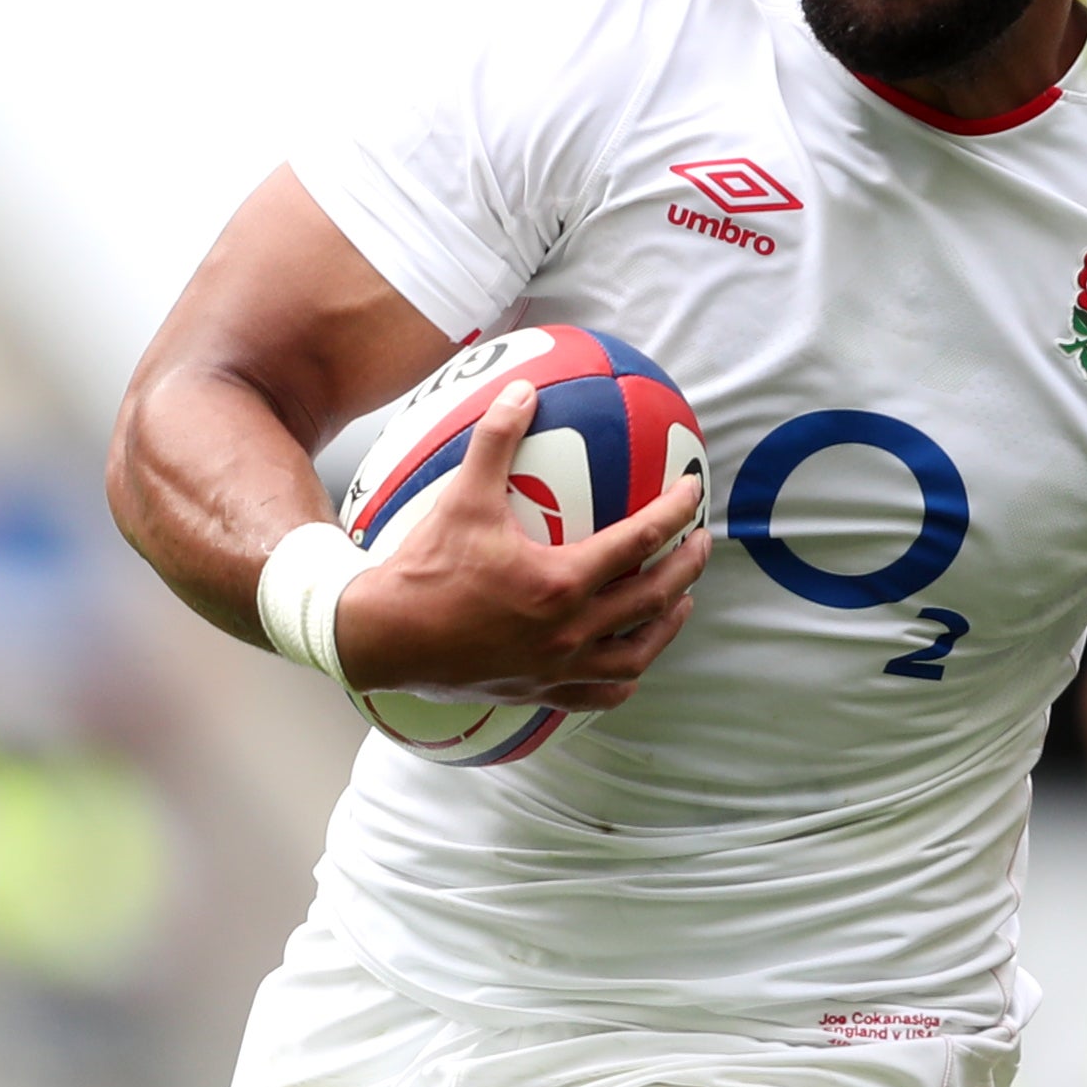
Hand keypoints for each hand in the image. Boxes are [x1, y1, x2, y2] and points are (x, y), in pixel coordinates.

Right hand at [328, 382, 712, 705]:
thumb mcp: (462, 498)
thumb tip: (522, 391)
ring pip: (636, 655)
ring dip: (666, 625)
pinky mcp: (540, 691)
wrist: (385, 638)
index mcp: (562, 582)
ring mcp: (558, 668)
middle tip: (702, 543)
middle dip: (687, 567)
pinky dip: (623, 681)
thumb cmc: (425, 569)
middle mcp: (571, 630)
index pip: (641, 540)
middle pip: (654, 598)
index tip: (693, 492)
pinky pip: (598, 695)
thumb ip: (496, 441)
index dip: (675, 511)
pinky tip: (631, 666)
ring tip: (680, 602)